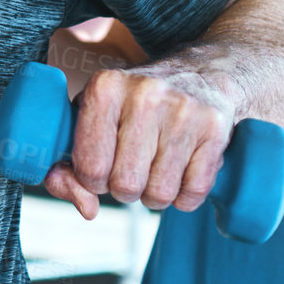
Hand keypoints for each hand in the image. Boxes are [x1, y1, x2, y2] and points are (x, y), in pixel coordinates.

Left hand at [42, 64, 236, 220]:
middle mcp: (144, 94)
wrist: (199, 75)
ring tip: (155, 168)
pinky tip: (181, 171)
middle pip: (125, 185)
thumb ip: (68, 165)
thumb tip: (86, 208)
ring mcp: (183, 110)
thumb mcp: (92, 118)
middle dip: (125, 189)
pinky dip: (184, 195)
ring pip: (160, 193)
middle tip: (132, 169)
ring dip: (154, 194)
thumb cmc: (133, 105)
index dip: (92, 181)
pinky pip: (193, 192)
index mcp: (104, 88)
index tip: (101, 168)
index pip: (90, 167)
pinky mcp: (215, 128)